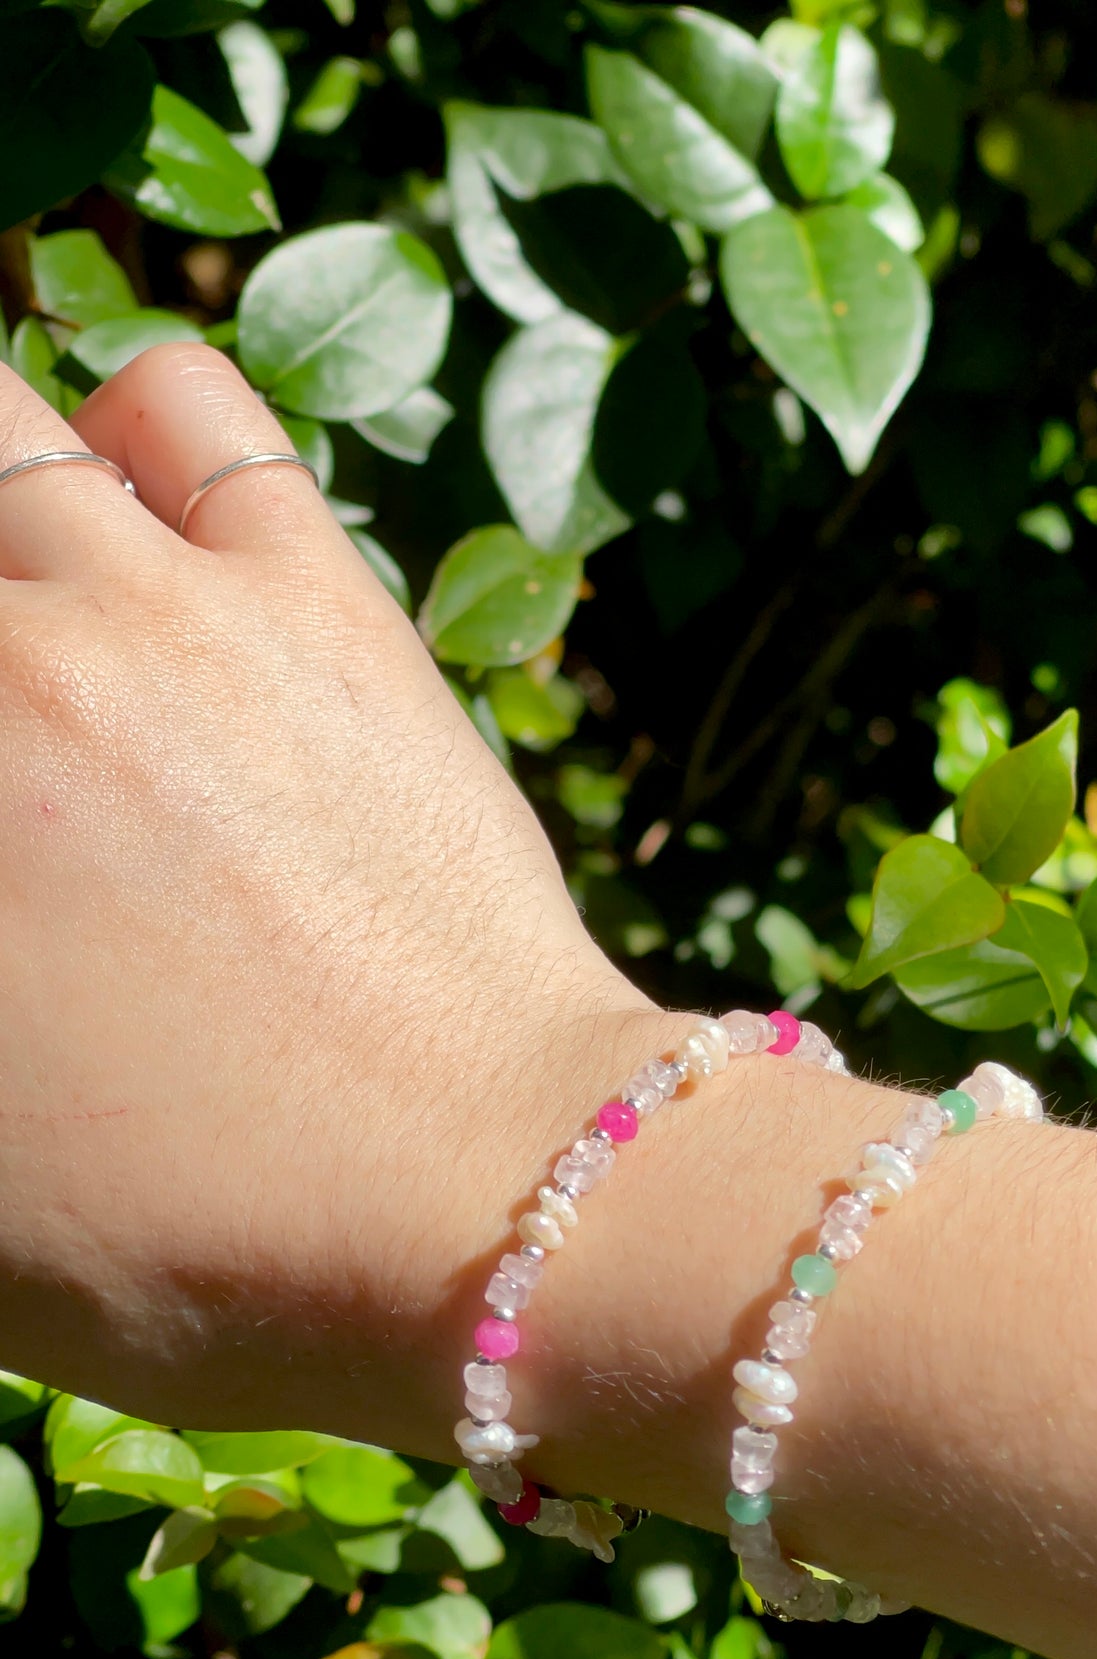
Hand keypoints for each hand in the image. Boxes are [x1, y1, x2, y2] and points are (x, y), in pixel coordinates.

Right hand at [0, 344, 650, 1439]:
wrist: (485, 1202)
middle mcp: (8, 679)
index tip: (4, 839)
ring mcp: (156, 612)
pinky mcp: (314, 595)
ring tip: (24, 594)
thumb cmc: (210, 1248)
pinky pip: (180, 410)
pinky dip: (131, 433)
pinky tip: (135, 519)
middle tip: (19, 723)